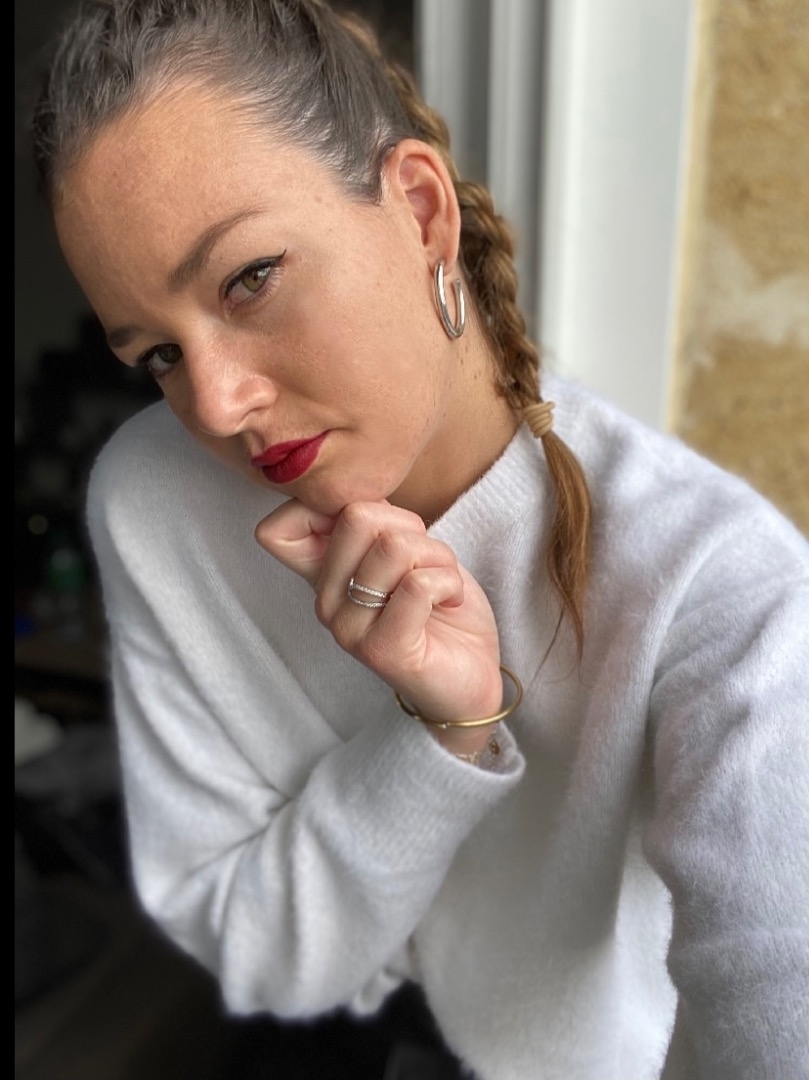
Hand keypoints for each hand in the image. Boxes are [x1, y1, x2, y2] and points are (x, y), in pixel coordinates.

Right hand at [254, 499, 503, 735]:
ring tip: (442, 583)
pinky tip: (450, 602)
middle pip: (357, 515)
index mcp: (322, 575)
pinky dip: (449, 582)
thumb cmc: (438, 607)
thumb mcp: (401, 551)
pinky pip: (418, 584)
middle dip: (411, 526)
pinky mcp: (383, 650)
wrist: (472, 677)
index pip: (274, 530)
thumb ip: (372, 523)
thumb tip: (354, 488)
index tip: (379, 526)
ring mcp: (349, 629)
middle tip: (425, 560)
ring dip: (438, 557)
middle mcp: (325, 602)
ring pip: (394, 547)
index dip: (328, 505)